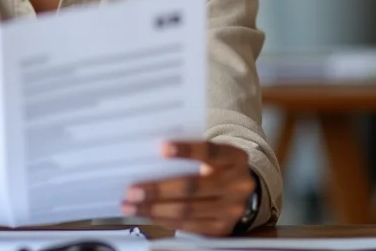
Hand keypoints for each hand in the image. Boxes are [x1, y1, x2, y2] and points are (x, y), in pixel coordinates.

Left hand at [121, 140, 255, 235]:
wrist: (244, 189)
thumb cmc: (217, 164)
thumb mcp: (213, 153)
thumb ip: (191, 152)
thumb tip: (151, 155)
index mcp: (234, 158)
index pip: (209, 151)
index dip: (186, 150)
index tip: (161, 148)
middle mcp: (236, 184)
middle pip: (193, 186)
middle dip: (159, 189)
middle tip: (133, 190)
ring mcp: (231, 209)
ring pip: (188, 210)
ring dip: (155, 209)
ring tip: (131, 205)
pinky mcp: (222, 228)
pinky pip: (189, 226)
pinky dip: (164, 220)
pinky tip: (147, 215)